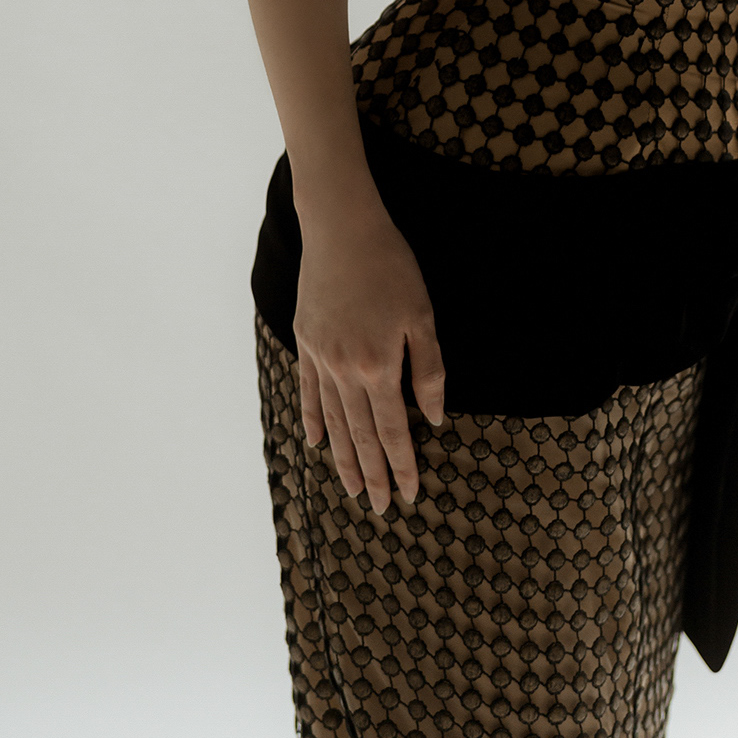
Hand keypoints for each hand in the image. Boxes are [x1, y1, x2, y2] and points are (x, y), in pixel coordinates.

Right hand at [293, 202, 446, 512]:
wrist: (343, 229)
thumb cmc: (390, 267)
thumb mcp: (422, 315)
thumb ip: (427, 370)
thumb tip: (432, 417)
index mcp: (378, 366)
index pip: (391, 431)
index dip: (402, 465)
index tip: (409, 495)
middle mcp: (345, 371)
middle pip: (360, 435)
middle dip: (373, 474)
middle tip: (380, 508)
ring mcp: (320, 358)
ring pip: (332, 421)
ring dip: (343, 458)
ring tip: (352, 489)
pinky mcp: (305, 342)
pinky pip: (307, 392)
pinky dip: (312, 420)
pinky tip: (315, 442)